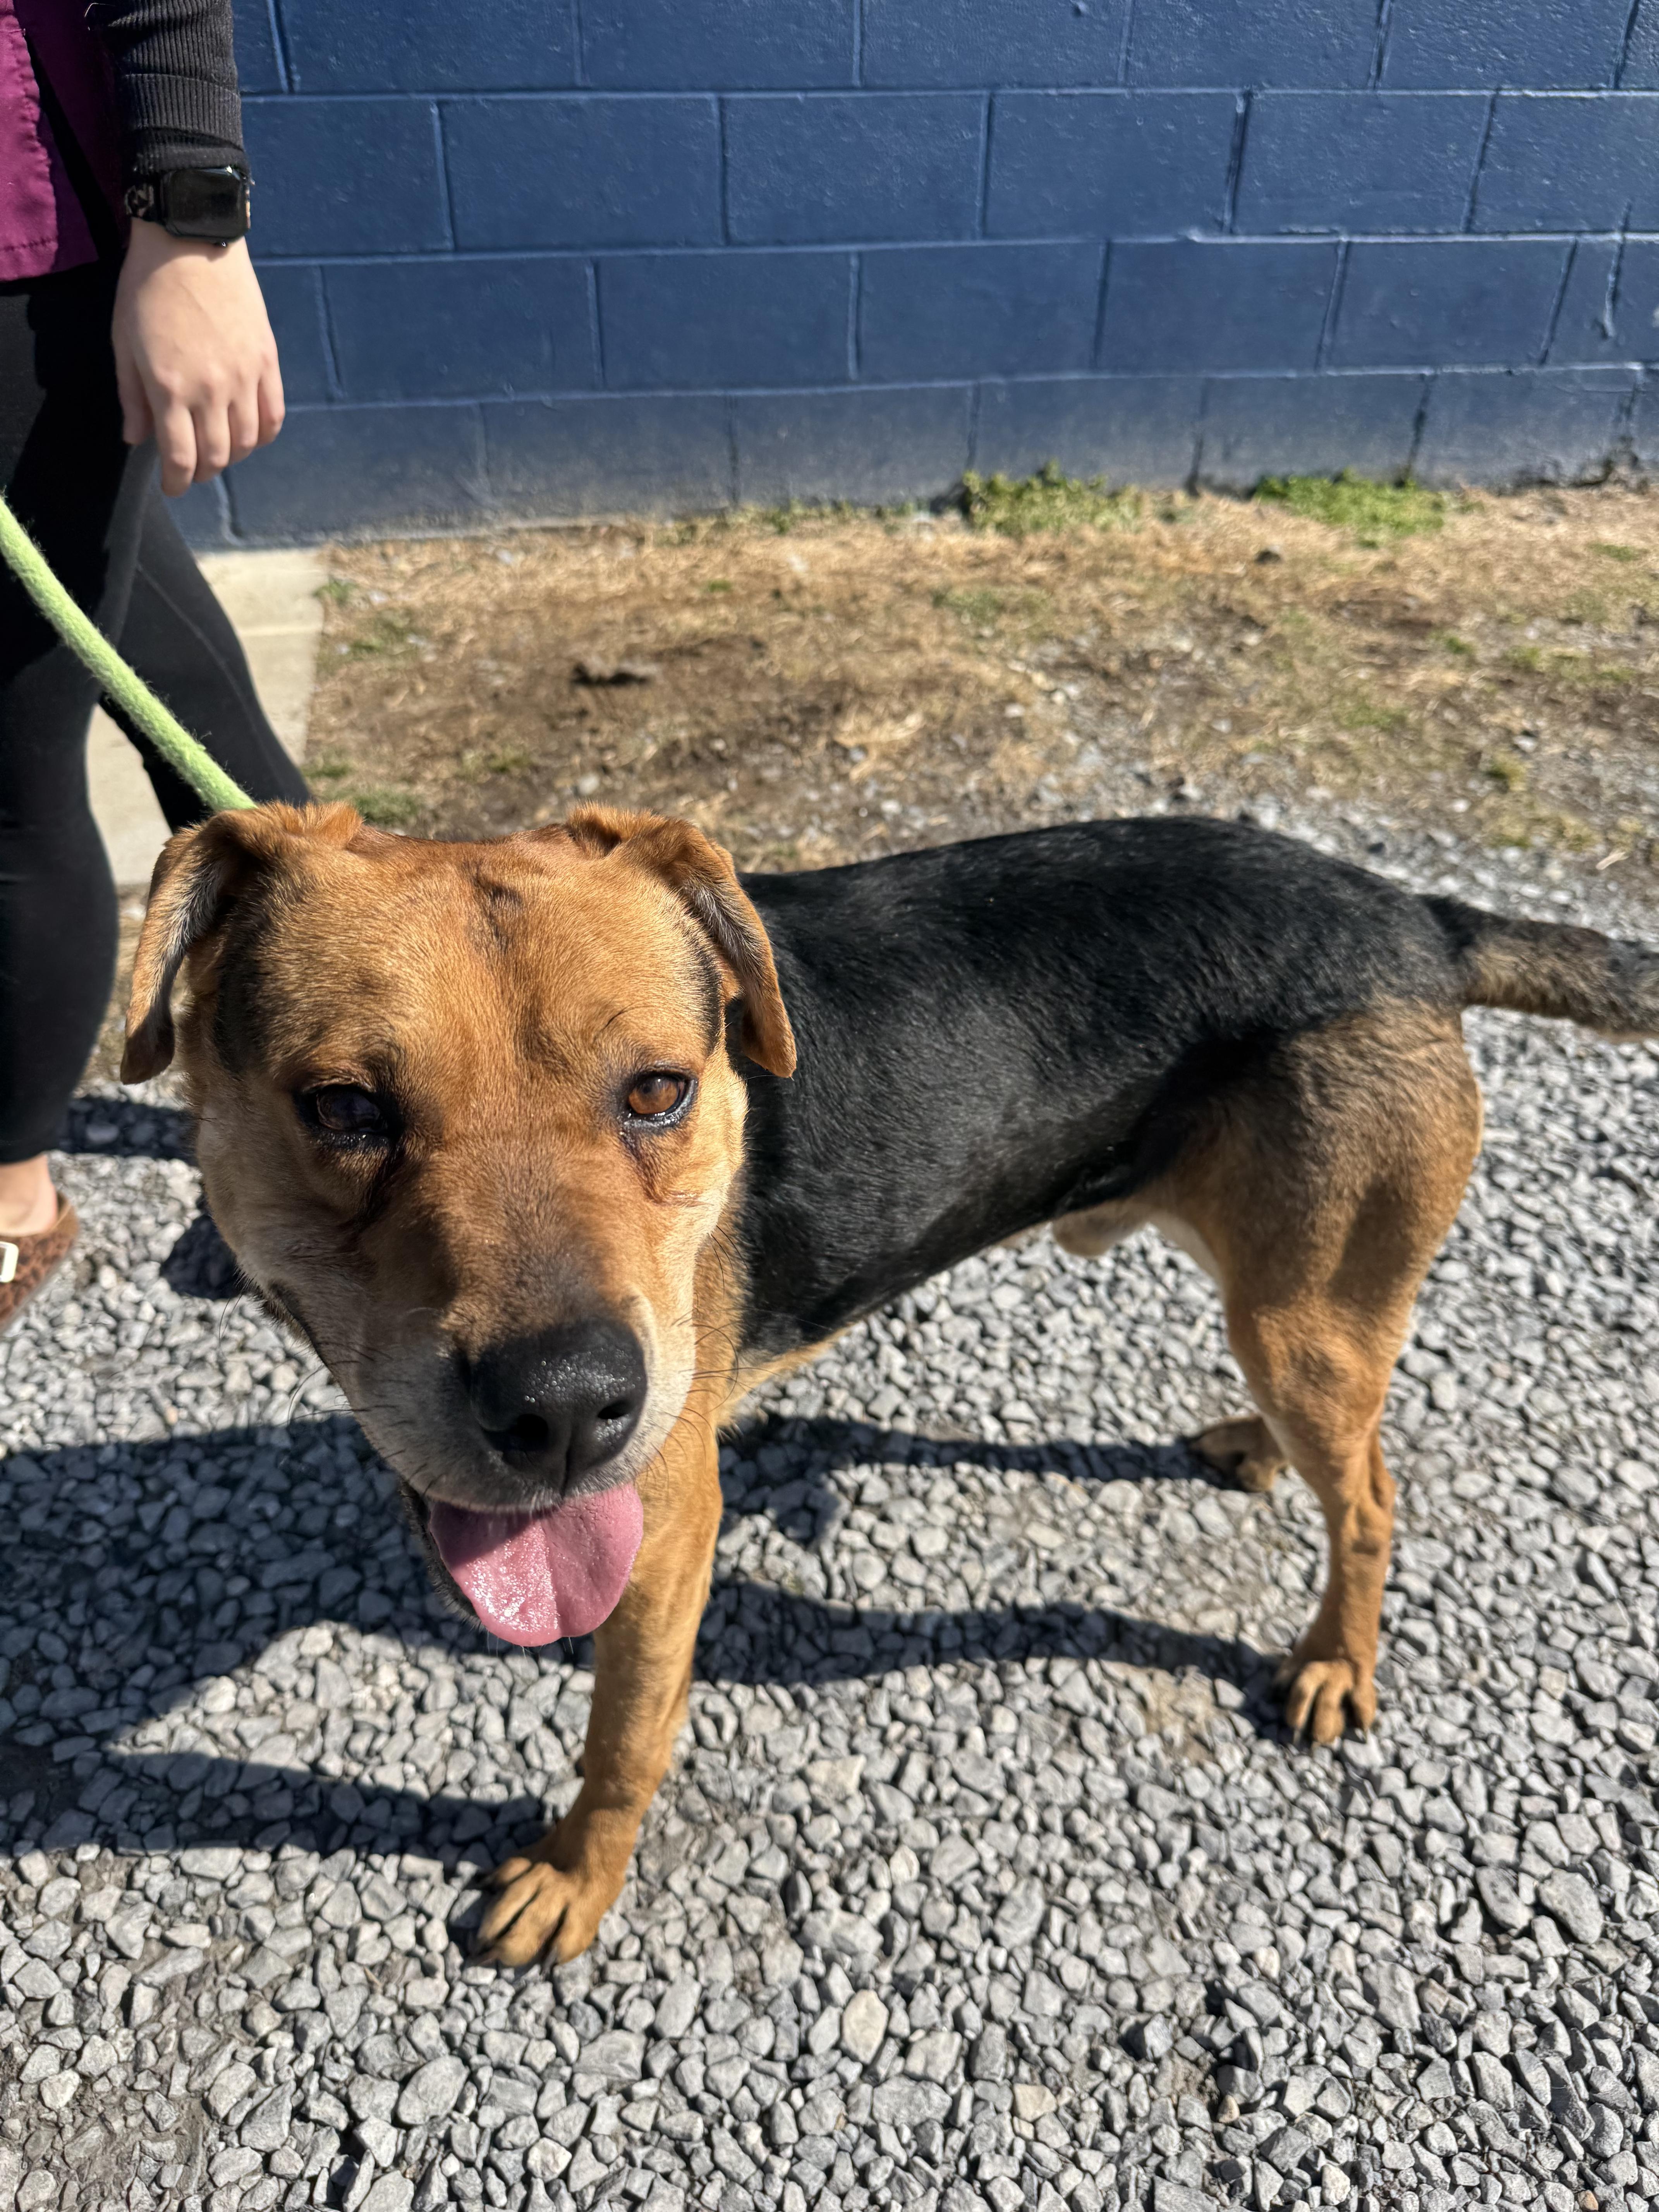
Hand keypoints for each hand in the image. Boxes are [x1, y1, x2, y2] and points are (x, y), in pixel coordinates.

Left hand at [112, 225, 283, 495]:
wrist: (190, 239)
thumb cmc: (146, 287)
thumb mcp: (123, 341)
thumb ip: (131, 396)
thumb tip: (137, 440)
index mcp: (170, 387)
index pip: (181, 458)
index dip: (178, 482)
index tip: (173, 487)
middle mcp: (211, 390)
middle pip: (217, 457)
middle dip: (203, 473)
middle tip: (193, 469)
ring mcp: (243, 377)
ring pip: (247, 443)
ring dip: (232, 456)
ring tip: (219, 450)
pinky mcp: (266, 361)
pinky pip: (273, 416)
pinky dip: (262, 435)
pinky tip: (249, 434)